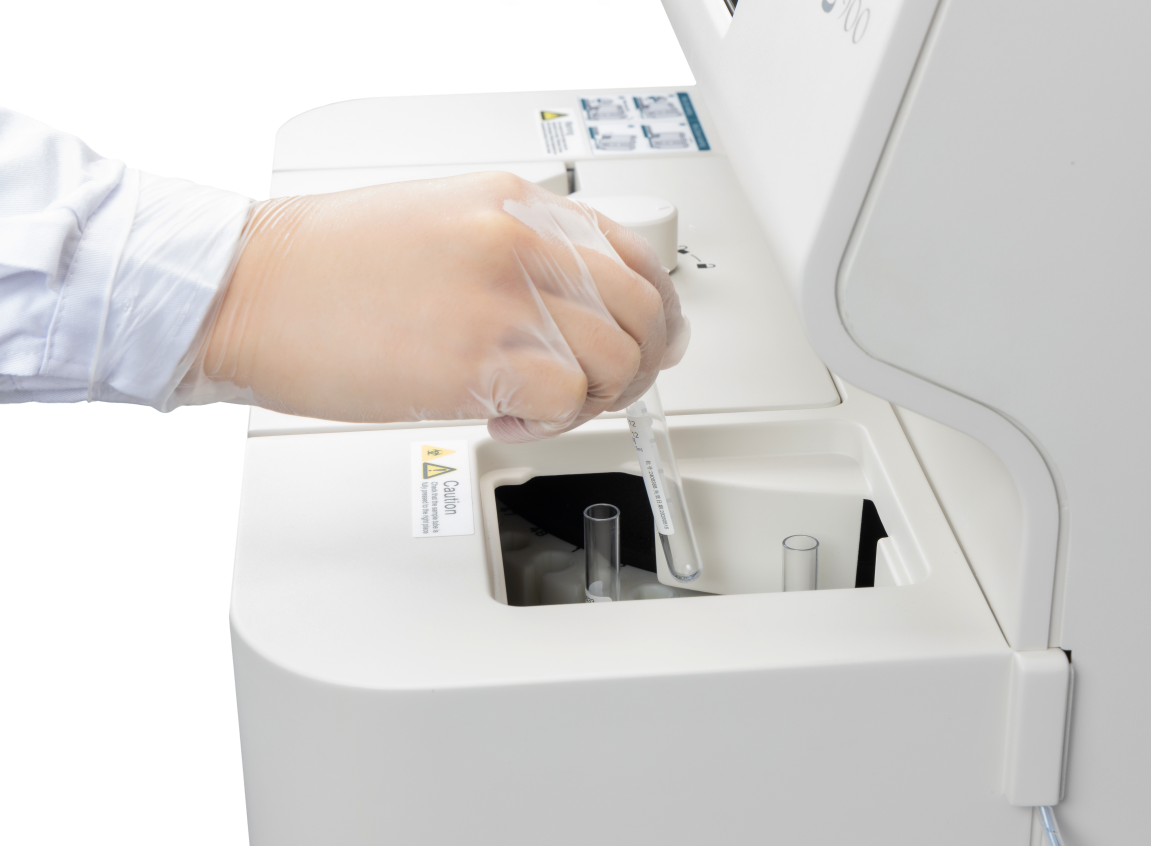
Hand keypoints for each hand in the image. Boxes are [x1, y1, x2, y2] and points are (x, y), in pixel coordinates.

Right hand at [197, 172, 688, 440]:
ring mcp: (504, 295)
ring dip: (589, 400)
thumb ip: (517, 252)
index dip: (652, 311)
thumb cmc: (324, 266)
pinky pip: (568, 402)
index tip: (645, 340)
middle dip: (635, 364)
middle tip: (597, 389)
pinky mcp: (478, 356)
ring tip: (536, 402)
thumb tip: (576, 304)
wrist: (245, 287)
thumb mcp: (442, 221)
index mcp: (517, 201)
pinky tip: (503, 415)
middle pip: (643, 312)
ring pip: (617, 363)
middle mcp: (523, 240)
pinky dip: (547, 424)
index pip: (633, 253)